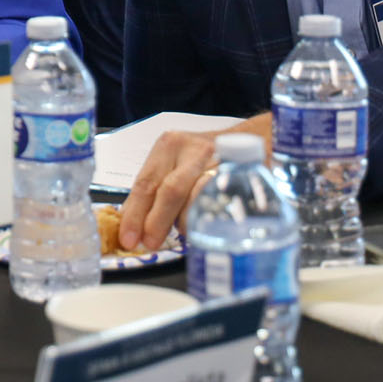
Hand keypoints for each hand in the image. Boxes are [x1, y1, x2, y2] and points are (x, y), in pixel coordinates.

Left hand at [118, 114, 271, 252]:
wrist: (254, 138)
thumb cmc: (206, 157)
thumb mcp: (176, 163)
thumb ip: (155, 191)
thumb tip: (135, 226)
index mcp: (169, 145)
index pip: (146, 182)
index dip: (134, 213)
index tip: (127, 237)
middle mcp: (193, 149)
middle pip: (170, 190)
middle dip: (156, 222)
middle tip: (149, 244)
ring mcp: (220, 161)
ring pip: (197, 199)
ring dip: (185, 223)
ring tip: (182, 233)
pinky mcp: (241, 175)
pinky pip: (221, 202)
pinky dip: (208, 219)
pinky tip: (204, 225)